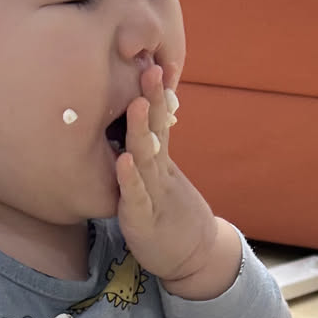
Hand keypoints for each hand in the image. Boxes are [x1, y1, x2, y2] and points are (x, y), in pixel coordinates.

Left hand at [115, 62, 239, 297]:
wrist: (194, 257)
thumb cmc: (170, 215)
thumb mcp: (159, 179)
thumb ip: (148, 153)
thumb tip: (132, 123)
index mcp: (159, 162)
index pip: (158, 121)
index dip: (154, 93)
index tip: (150, 60)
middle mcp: (158, 173)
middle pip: (156, 131)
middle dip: (152, 99)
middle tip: (149, 66)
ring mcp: (152, 195)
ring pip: (146, 160)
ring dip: (141, 131)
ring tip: (136, 103)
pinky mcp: (143, 221)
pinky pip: (135, 198)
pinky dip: (129, 180)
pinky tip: (123, 162)